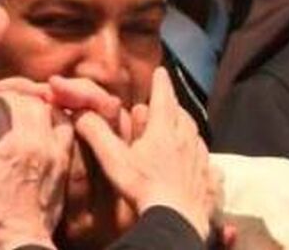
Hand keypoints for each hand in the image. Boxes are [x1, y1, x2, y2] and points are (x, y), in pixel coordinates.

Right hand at [0, 78, 71, 249]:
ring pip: (47, 105)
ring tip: (6, 120)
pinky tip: (32, 128)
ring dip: (26, 105)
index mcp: (11, 149)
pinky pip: (65, 124)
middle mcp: (39, 145)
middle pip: (21, 98)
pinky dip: (51, 117)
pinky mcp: (64, 161)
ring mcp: (56, 152)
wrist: (20, 247)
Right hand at [73, 68, 213, 239]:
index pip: (163, 97)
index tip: (161, 71)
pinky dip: (198, 152)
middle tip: (164, 103)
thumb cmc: (144, 188)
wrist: (176, 218)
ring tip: (177, 128)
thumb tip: (81, 113)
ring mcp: (200, 157)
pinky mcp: (208, 176)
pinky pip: (205, 157)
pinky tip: (196, 158)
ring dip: (185, 127)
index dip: (161, 83)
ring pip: (194, 134)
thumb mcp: (114, 161)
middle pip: (181, 114)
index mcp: (164, 130)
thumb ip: (97, 134)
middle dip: (172, 106)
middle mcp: (186, 139)